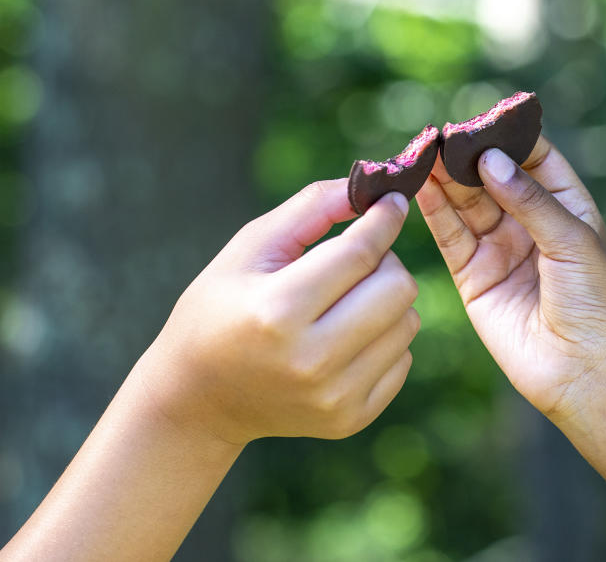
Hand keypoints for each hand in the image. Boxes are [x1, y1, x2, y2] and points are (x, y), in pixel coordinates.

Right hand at [139, 180, 419, 444]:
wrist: (197, 400)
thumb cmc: (221, 308)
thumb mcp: (250, 248)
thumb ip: (311, 208)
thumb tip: (375, 186)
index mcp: (278, 311)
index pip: (360, 253)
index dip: (384, 219)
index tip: (393, 201)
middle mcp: (311, 360)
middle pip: (398, 288)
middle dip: (384, 261)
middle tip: (357, 259)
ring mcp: (334, 397)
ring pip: (408, 322)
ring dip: (386, 301)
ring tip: (345, 300)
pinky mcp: (350, 419)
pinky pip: (403, 359)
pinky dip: (384, 339)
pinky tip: (345, 337)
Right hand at [415, 137, 605, 425]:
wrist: (583, 371)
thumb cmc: (595, 303)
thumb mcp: (572, 241)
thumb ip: (529, 199)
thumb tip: (490, 159)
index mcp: (566, 207)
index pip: (534, 158)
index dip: (509, 136)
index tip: (483, 117)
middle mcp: (530, 223)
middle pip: (492, 177)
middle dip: (468, 156)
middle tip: (440, 135)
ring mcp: (499, 248)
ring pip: (466, 203)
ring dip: (445, 179)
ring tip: (423, 154)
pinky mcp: (473, 276)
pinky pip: (450, 236)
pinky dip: (434, 211)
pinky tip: (420, 186)